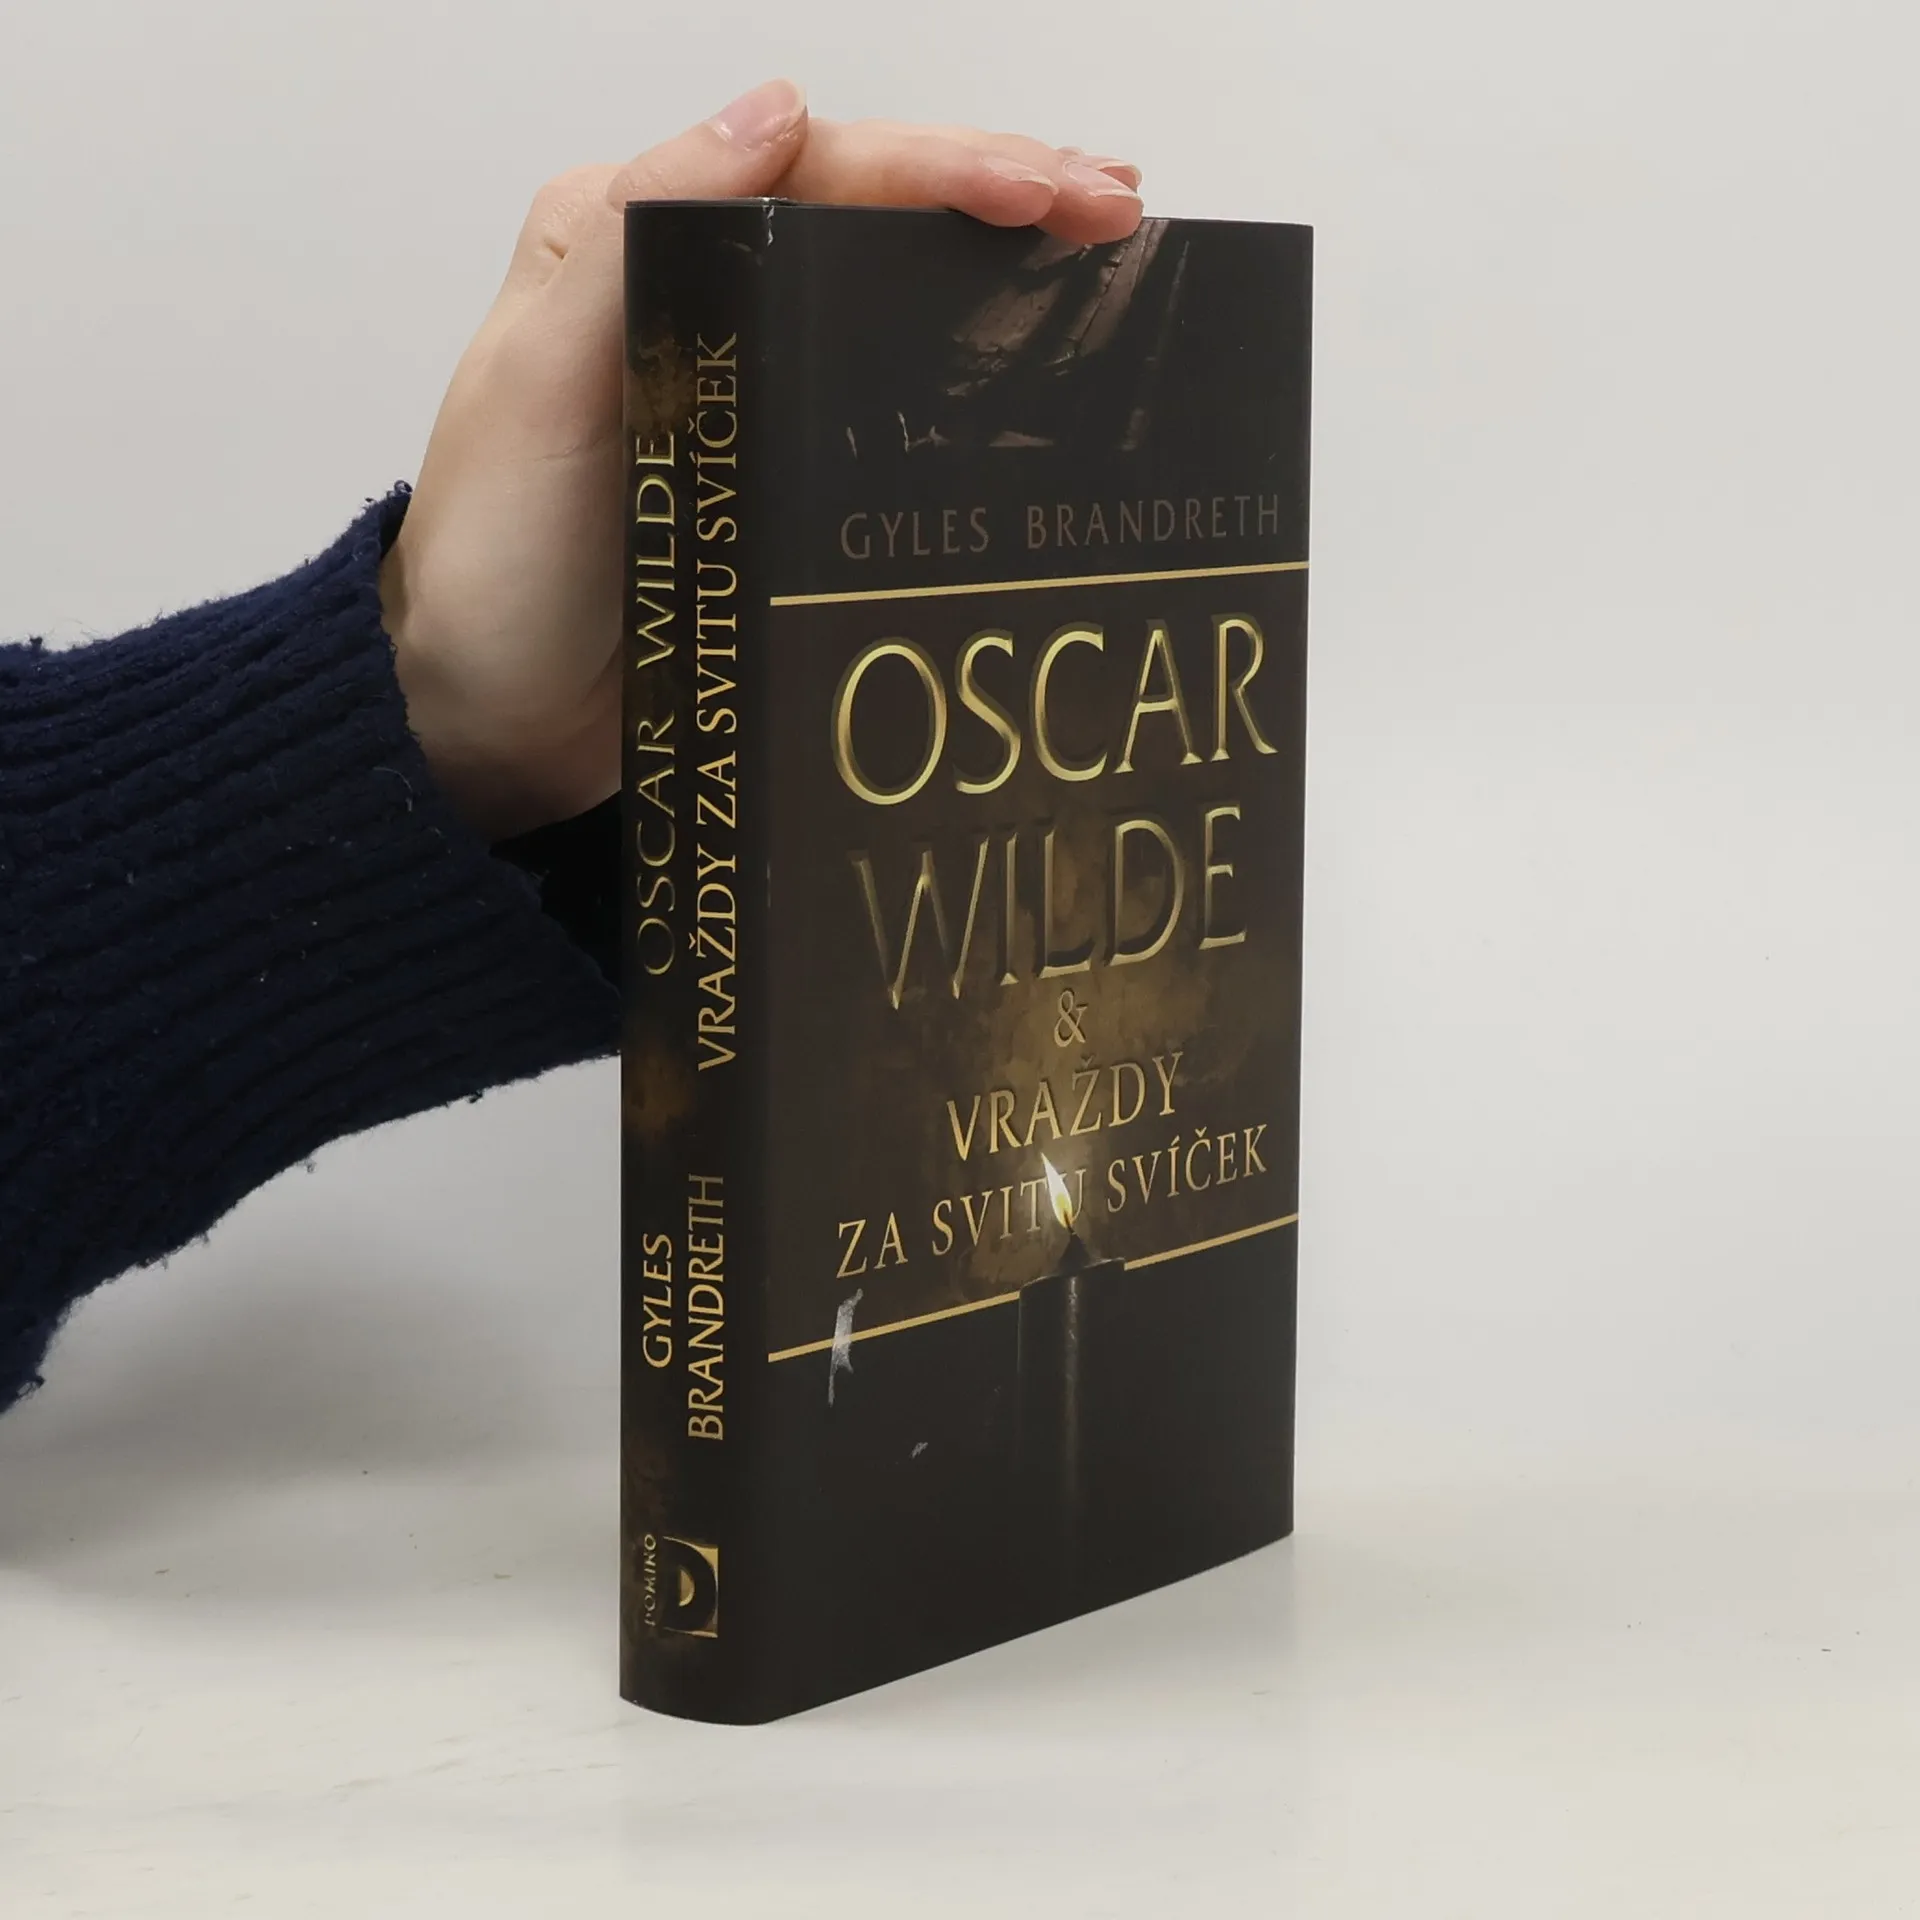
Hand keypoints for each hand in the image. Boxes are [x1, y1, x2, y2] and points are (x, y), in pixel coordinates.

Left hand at [380, 78, 1144, 840]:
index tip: (1055, 191)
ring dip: (1001, 263)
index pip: (816, 170)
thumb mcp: (541, 387)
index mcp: (633, 238)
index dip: (945, 169)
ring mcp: (743, 382)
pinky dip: (968, 362)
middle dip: (1001, 194)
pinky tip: (1039, 360)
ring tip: (1110, 251)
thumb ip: (638, 238)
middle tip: (1123, 206)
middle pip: (869, 212)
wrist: (484, 721)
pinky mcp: (773, 468)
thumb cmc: (496, 565)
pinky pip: (884, 391)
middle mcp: (694, 290)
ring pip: (889, 288)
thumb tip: (775, 110)